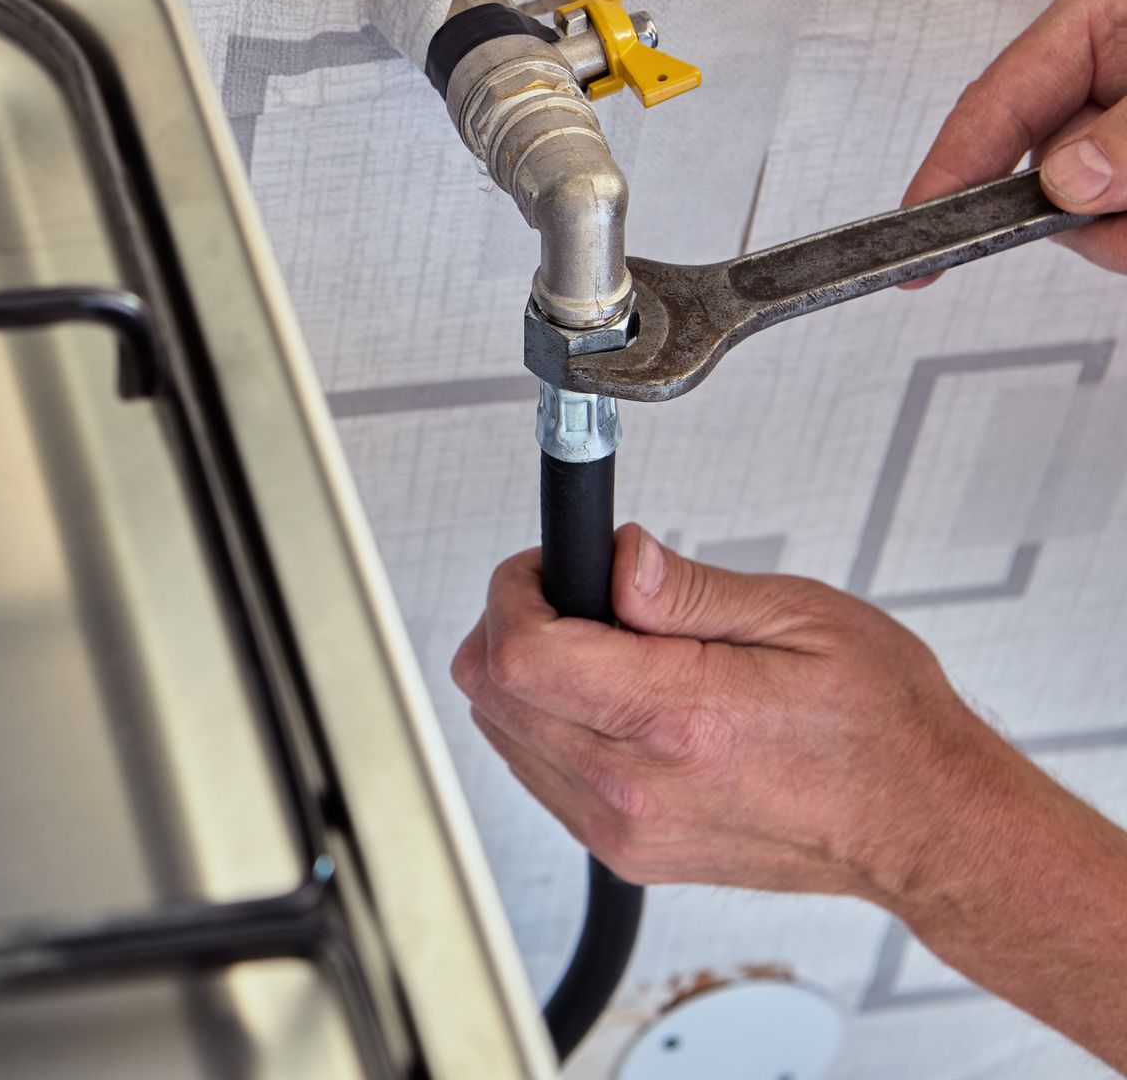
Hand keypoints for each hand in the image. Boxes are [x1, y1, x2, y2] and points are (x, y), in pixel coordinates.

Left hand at [453, 526, 1126, 1068]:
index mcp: (680, 721)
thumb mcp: (801, 617)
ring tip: (602, 647)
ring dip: (526, 677)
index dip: (514, 594)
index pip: (521, 655)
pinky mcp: (624, 853)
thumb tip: (616, 558)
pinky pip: (538, 776)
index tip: (544, 567)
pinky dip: (548, 725)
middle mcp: (638, 787)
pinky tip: (611, 699)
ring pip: (503, 735)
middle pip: (492, 694)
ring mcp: (625, 829)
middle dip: (510, 624)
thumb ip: (687, 588)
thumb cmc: (881, 725)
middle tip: (569, 593)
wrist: (920, 825)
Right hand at [903, 0, 1126, 276]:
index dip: (945, 177)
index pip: (991, 108)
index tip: (914, 239)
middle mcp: (1108, 67)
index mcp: (1100, 14)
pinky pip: (1119, 218)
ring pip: (1089, 208)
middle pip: (1045, 173)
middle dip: (1086, 216)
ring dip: (1122, 229)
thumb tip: (1070, 183)